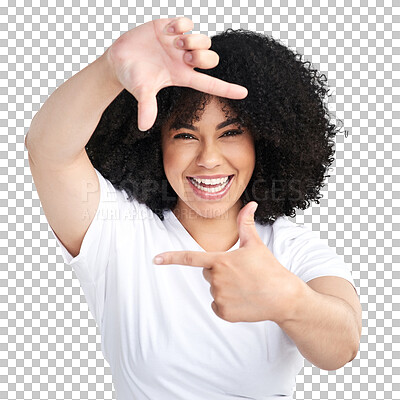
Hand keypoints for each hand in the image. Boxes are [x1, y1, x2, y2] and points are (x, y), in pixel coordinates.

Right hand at [105, 17, 247, 130]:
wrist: (119, 59)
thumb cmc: (132, 77)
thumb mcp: (141, 91)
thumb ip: (146, 107)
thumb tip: (144, 127)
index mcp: (182, 76)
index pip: (210, 84)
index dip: (227, 89)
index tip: (245, 93)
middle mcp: (184, 61)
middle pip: (212, 59)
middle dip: (204, 56)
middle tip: (185, 56)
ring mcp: (179, 44)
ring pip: (204, 39)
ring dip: (193, 40)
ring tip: (174, 43)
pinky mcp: (170, 28)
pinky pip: (187, 23)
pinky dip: (181, 25)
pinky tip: (167, 31)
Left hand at [153, 202, 299, 322]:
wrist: (283, 297)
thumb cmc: (269, 269)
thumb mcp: (255, 244)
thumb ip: (246, 224)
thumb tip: (251, 204)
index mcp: (220, 260)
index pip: (190, 258)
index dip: (171, 257)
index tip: (155, 259)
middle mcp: (216, 279)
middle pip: (207, 273)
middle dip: (218, 271)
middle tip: (240, 274)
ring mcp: (219, 297)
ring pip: (213, 289)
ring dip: (224, 287)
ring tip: (245, 287)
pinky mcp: (224, 312)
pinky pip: (217, 305)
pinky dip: (227, 304)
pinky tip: (243, 300)